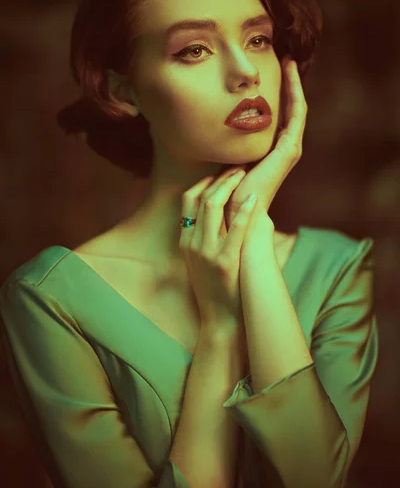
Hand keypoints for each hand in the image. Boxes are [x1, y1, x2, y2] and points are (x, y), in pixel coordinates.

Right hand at [179, 168, 257, 327]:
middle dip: (219, 178)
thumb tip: (222, 215)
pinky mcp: (224, 263)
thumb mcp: (201, 262)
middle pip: (200, 199)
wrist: (220, 321)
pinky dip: (244, 211)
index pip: (187, 201)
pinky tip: (254, 199)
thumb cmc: (216, 290)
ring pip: (211, 208)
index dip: (203, 182)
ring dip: (229, 186)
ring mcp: (206, 253)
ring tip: (244, 174)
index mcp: (186, 242)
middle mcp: (192, 244)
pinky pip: (234, 230)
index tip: (218, 171)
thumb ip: (205, 239)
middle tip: (237, 166)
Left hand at [224, 57, 307, 229]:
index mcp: (270, 149)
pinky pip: (296, 114)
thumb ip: (223, 139)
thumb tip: (201, 119)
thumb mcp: (224, 155)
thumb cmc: (223, 189)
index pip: (277, 114)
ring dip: (294, 83)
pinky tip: (290, 75)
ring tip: (290, 61)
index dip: (276, 92)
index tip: (270, 71)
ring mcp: (288, 149)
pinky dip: (295, 93)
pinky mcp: (289, 151)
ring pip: (297, 107)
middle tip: (286, 58)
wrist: (232, 213)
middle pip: (290, 108)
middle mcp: (283, 148)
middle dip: (288, 83)